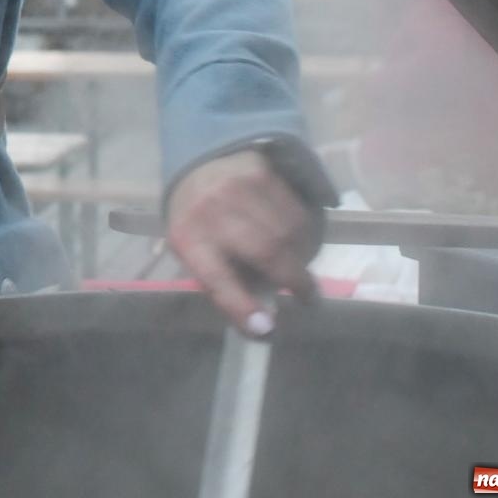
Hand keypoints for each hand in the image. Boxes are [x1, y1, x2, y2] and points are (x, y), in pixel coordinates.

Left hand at [165, 148, 323, 336]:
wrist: (196, 168)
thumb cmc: (197, 223)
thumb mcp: (195, 255)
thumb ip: (224, 283)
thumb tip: (262, 322)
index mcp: (188, 238)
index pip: (216, 278)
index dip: (241, 306)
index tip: (265, 328)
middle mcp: (212, 210)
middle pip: (265, 251)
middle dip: (294, 281)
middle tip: (308, 298)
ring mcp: (238, 187)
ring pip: (289, 232)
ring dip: (302, 256)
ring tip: (300, 266)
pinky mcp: (262, 170)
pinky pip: (297, 210)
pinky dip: (304, 231)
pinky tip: (298, 239)